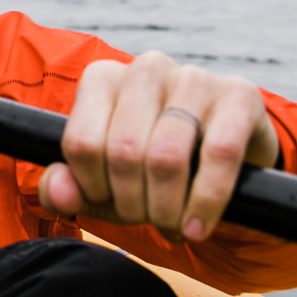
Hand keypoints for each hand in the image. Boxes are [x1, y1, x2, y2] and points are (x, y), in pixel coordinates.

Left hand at [36, 52, 280, 242]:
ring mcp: (194, 77)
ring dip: (167, 210)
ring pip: (167, 156)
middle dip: (133, 205)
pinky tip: (196, 227)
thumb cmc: (150, 167)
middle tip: (148, 221)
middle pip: (124, 152)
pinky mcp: (239, 94)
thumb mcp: (102, 181)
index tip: (110, 203)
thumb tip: (57, 192)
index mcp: (103, 79)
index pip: (82, 143)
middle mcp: (146, 68)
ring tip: (173, 227)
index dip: (93, 188)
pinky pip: (218, 154)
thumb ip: (65, 188)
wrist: (224, 152)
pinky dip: (205, 202)